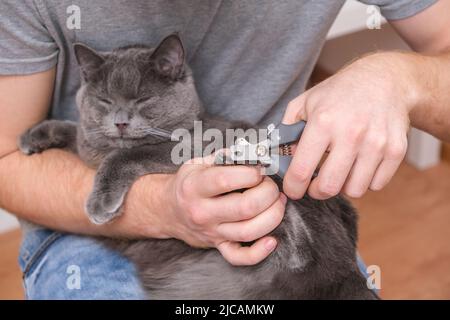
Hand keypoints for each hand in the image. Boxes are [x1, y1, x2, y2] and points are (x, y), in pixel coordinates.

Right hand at [163, 154, 285, 265]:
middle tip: (271, 185)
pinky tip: (271, 240)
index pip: (226, 180)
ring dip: (273, 215)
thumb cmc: (187, 184)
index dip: (250, 173)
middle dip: (268, 193)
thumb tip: (252, 153)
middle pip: (245, 207)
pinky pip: (239, 257)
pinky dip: (259, 252)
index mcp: (195, 187)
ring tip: (277, 202)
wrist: (167, 211)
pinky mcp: (219, 246)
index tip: (259, 168)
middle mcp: (202, 212)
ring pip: (249, 231)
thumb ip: (224, 157)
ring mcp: (212, 232)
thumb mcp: (197, 163)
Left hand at [283, 53, 415, 199]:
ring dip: (343, 186)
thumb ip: (288, 131)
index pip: (301, 170)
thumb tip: (282, 159)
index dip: (293, 188)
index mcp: (323, 122)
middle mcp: (351, 134)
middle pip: (328, 187)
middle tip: (315, 184)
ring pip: (354, 190)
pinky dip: (365, 181)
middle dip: (316, 191)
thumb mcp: (305, 102)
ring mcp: (376, 143)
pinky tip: (359, 165)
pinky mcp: (396, 150)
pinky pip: (376, 185)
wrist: (385, 79)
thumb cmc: (339, 93)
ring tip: (339, 171)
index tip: (293, 189)